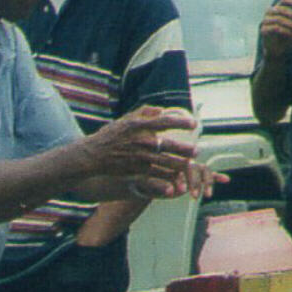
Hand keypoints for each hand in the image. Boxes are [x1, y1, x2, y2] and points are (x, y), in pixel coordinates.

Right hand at [81, 105, 197, 190]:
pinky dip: (167, 178)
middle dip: (184, 149)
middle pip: (168, 145)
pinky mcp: (137, 171)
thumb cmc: (112, 135)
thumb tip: (162, 110)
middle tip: (196, 150)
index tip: (194, 124)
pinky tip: (177, 181)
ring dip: (179, 164)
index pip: (164, 122)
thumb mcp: (126, 119)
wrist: (94, 154)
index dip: (181, 122)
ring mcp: (139, 157)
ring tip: (190, 165)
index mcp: (139, 126)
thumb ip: (144, 112)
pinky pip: (156, 175)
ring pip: (164, 162)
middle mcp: (141, 141)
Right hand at [258, 0, 291, 58]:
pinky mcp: (264, 29)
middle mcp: (270, 12)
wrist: (278, 50)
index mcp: (279, 8)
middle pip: (282, 9)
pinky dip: (286, 31)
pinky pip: (275, 28)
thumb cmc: (288, 35)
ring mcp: (266, 20)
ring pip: (279, 19)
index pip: (285, 0)